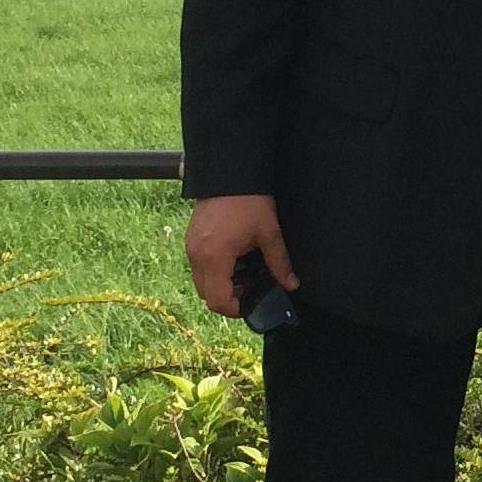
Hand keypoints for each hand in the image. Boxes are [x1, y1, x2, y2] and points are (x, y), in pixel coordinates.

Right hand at [184, 195, 296, 317]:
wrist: (229, 173)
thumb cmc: (248, 201)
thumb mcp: (269, 234)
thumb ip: (279, 263)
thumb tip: (291, 284)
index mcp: (214, 258)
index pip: (217, 301)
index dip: (236, 308)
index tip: (252, 301)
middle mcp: (197, 256)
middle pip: (207, 295)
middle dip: (229, 297)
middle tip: (251, 287)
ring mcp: (191, 247)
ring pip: (202, 282)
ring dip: (221, 284)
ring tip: (244, 272)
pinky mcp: (191, 239)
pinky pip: (199, 266)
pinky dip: (215, 271)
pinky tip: (234, 259)